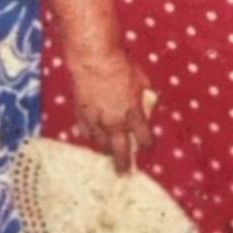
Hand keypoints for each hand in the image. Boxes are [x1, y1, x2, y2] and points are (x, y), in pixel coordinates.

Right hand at [67, 48, 152, 173]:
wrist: (92, 59)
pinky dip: (89, 136)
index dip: (147, 144)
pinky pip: (85, 132)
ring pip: (100, 144)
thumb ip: (146, 92)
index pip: (144, 137)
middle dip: (123, 163)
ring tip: (107, 154)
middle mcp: (114, 121)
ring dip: (105, 150)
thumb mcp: (141, 77)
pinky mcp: (81, 114)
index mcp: (132, 112)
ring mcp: (96, 120)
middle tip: (123, 173)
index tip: (148, 146)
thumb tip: (151, 99)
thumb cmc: (120, 64)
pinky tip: (91, 136)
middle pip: (120, 150)